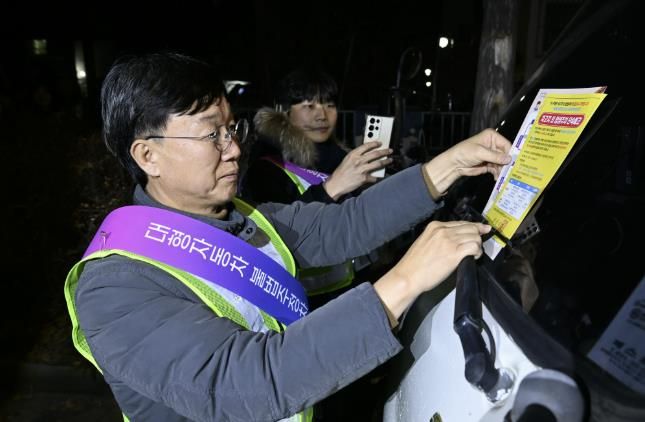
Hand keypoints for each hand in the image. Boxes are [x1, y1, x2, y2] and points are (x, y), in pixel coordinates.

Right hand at [323, 141, 392, 199]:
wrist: (336, 184)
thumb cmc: (340, 173)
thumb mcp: (347, 160)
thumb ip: (356, 157)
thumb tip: (367, 155)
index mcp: (353, 154)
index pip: (366, 146)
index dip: (375, 143)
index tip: (380, 143)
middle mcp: (358, 160)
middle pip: (375, 154)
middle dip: (384, 151)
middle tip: (389, 151)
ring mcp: (362, 169)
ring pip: (378, 163)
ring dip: (386, 162)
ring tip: (390, 160)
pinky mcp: (364, 178)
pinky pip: (374, 177)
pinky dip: (376, 177)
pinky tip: (377, 177)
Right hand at [374, 221, 489, 318]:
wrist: (408, 276)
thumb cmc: (414, 264)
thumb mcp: (424, 241)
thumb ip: (438, 237)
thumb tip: (454, 240)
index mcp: (435, 226)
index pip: (460, 222)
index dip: (473, 226)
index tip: (481, 228)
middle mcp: (443, 230)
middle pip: (470, 228)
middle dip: (477, 236)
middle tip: (478, 245)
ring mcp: (449, 241)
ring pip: (475, 236)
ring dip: (478, 245)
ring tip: (474, 254)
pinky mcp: (454, 253)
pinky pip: (474, 247)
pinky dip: (477, 252)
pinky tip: (474, 257)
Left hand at [424, 128, 511, 194]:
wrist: (454, 164)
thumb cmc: (465, 152)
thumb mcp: (480, 152)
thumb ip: (495, 156)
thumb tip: (509, 159)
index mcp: (492, 136)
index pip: (506, 144)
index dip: (510, 153)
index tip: (514, 162)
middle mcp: (493, 145)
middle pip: (506, 155)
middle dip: (507, 163)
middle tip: (511, 171)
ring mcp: (492, 155)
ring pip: (502, 163)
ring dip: (503, 170)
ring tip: (503, 176)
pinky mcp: (489, 165)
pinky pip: (497, 169)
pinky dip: (498, 174)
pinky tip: (497, 178)